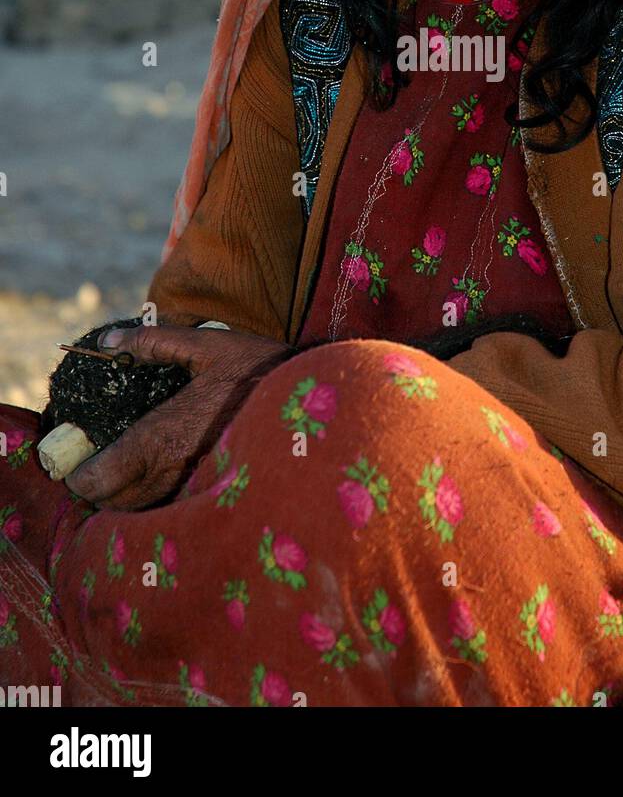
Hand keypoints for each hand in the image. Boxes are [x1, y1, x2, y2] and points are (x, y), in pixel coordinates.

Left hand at [64, 324, 294, 510]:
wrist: (315, 400)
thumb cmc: (260, 370)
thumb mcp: (206, 345)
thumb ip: (153, 342)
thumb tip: (107, 341)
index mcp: (162, 436)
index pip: (101, 478)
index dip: (80, 479)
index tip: (75, 469)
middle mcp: (174, 471)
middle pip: (116, 504)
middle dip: (100, 492)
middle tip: (95, 472)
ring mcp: (197, 490)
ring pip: (145, 513)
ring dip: (128, 501)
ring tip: (126, 479)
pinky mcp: (219, 498)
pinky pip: (176, 512)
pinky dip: (160, 504)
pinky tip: (165, 483)